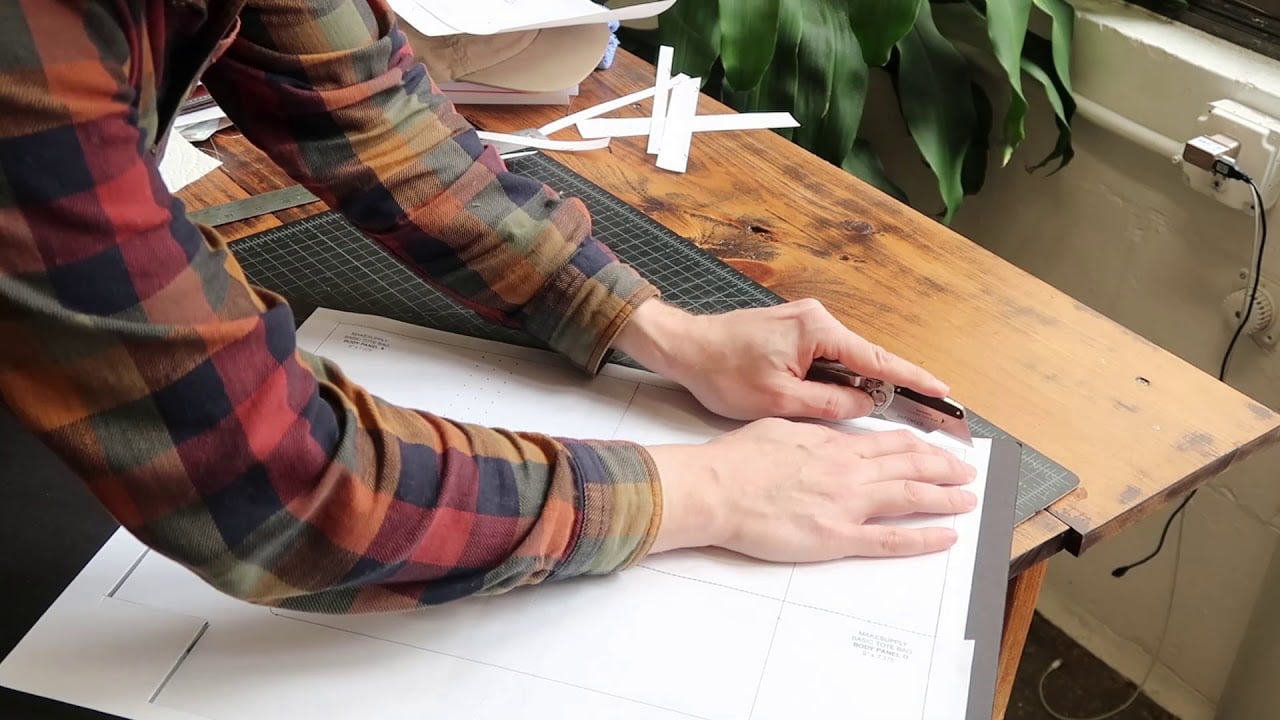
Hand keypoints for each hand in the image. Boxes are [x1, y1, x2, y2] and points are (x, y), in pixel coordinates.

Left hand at [613, 298, 948, 421]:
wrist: (684, 346)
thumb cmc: (722, 372)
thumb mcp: (780, 401)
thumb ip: (830, 406)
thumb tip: (867, 408)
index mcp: (817, 331)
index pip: (877, 360)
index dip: (912, 379)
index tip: (942, 391)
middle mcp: (817, 319)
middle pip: (865, 359)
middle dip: (886, 387)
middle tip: (916, 411)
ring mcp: (805, 321)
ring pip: (845, 360)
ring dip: (855, 385)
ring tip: (866, 411)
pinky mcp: (794, 329)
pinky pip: (827, 356)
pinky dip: (836, 377)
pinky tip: (837, 397)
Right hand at [646, 419, 976, 560]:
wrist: (714, 487)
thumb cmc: (735, 461)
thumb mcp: (778, 428)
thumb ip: (810, 435)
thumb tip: (825, 437)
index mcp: (832, 444)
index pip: (889, 443)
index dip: (919, 446)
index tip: (937, 449)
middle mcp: (847, 470)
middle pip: (910, 466)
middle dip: (944, 469)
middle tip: (966, 474)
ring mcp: (845, 503)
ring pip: (910, 497)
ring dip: (945, 498)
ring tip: (967, 501)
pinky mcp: (835, 537)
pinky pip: (890, 539)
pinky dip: (922, 537)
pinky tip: (944, 536)